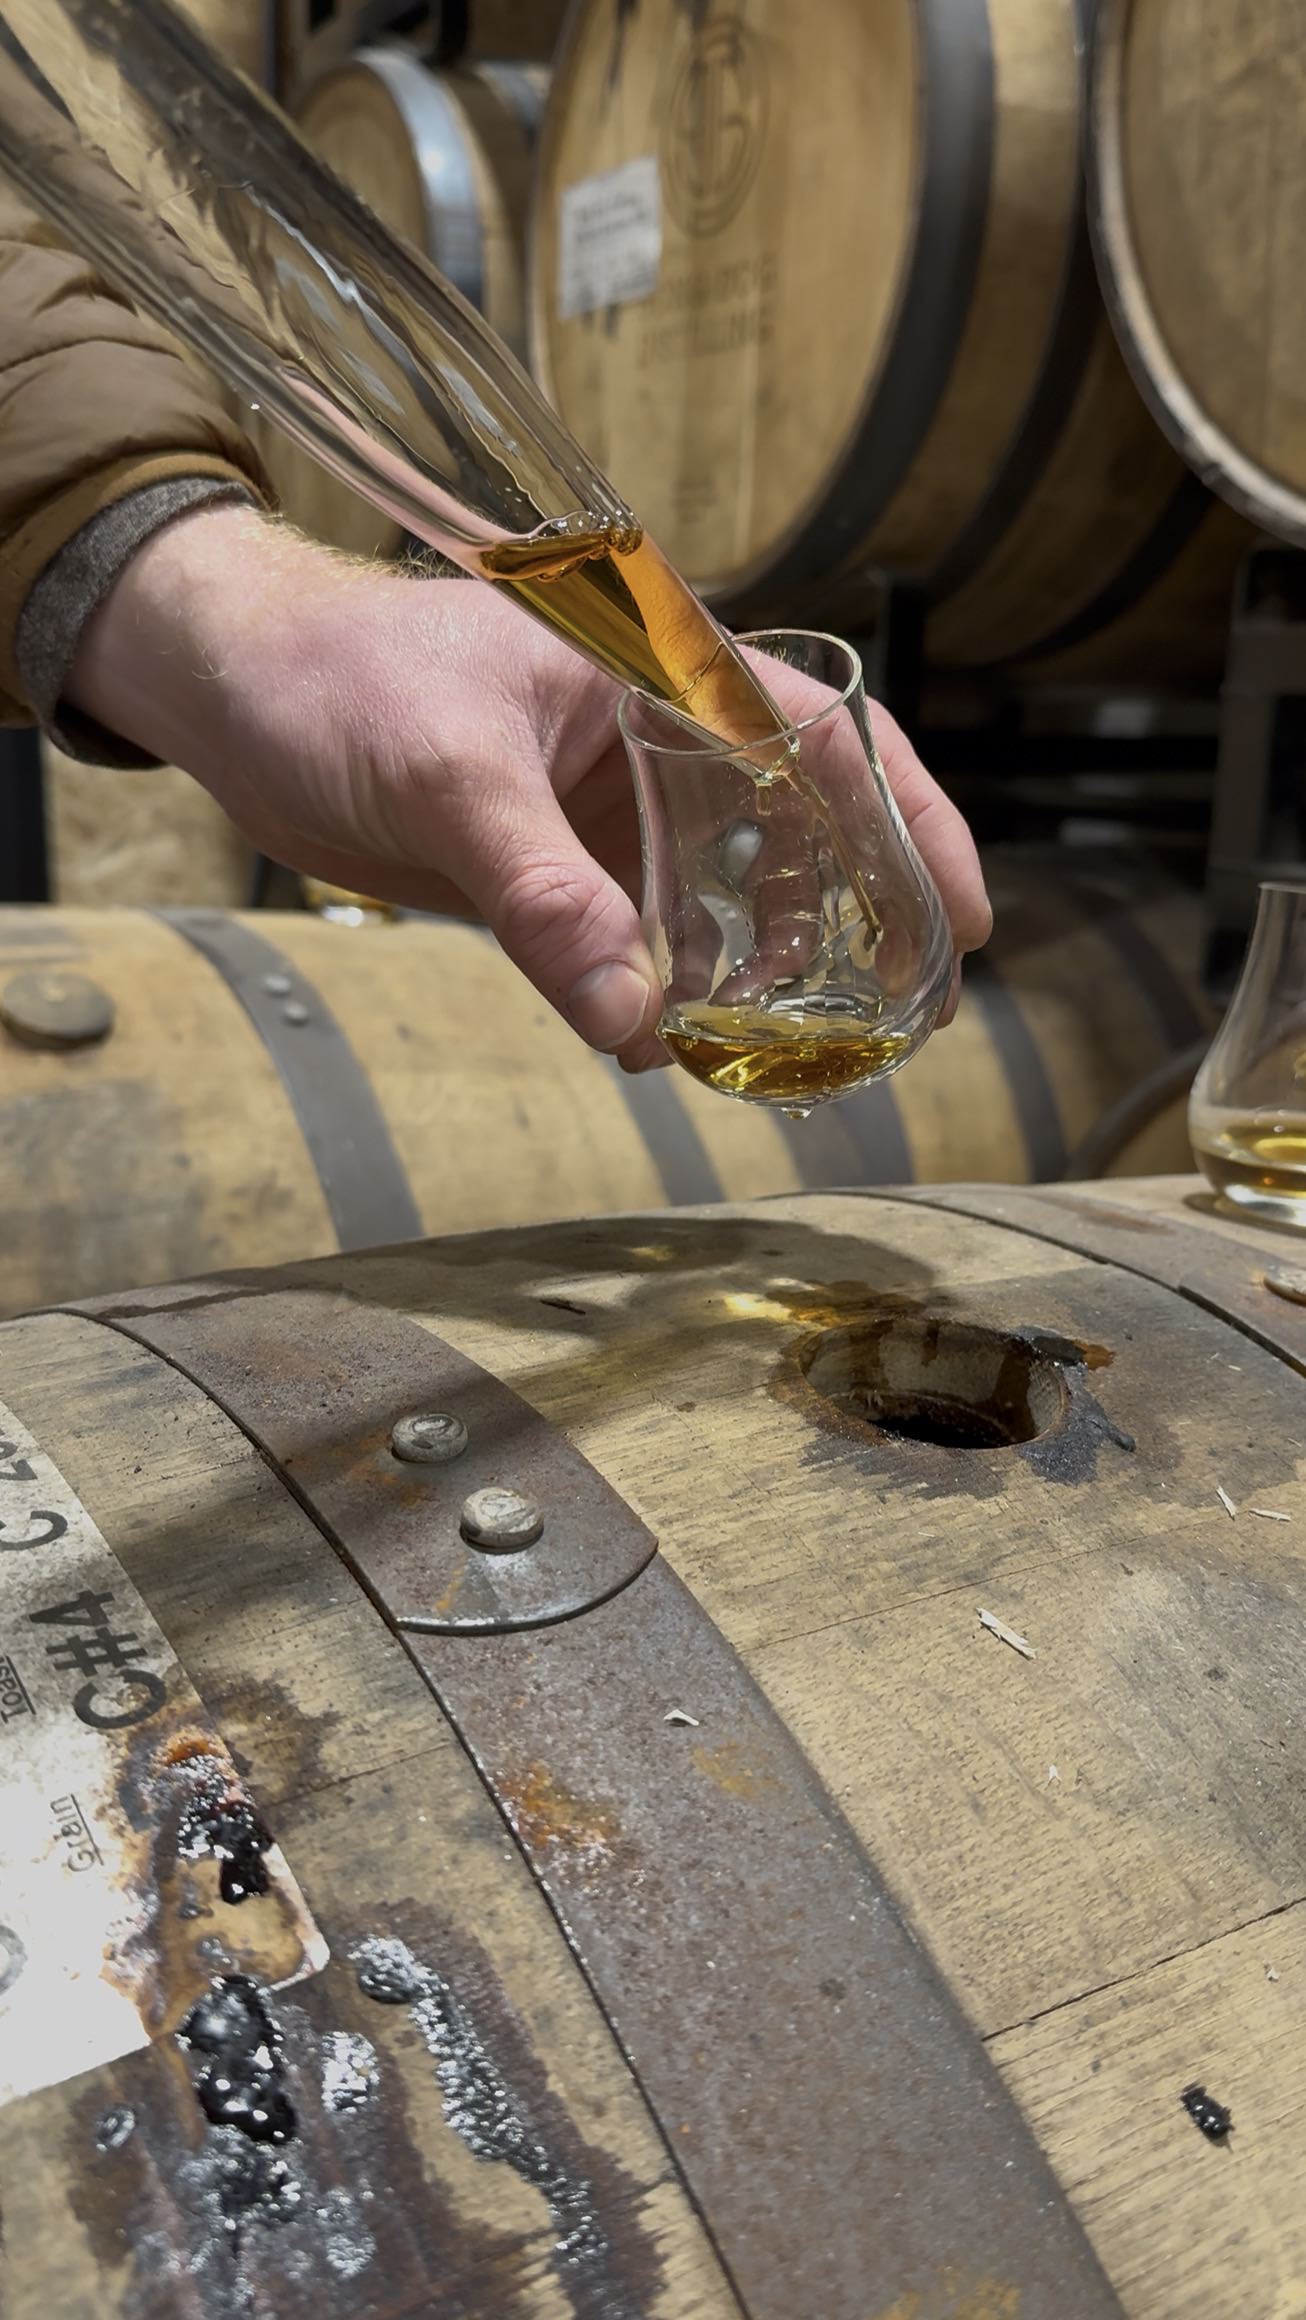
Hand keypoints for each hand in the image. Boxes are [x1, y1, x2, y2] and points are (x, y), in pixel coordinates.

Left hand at [69, 504, 991, 1066]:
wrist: (227, 690)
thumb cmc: (335, 675)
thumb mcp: (445, 772)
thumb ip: (538, 891)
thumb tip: (629, 1019)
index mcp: (659, 667)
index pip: (827, 739)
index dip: (910, 827)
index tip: (963, 923)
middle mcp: (652, 738)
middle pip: (797, 830)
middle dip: (856, 924)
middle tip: (903, 1025)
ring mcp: (605, 806)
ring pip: (721, 895)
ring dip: (761, 974)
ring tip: (794, 1054)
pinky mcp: (552, 864)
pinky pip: (638, 936)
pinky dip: (669, 993)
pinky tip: (675, 1046)